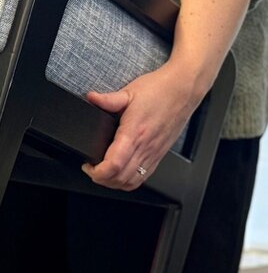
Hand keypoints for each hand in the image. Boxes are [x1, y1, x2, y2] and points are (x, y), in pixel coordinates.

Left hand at [82, 61, 201, 190]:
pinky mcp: (159, 155)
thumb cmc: (160, 90)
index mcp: (134, 133)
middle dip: (101, 179)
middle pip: (120, 178)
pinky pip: (143, 177)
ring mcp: (153, 153)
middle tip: (91, 169)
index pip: (114, 165)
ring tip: (103, 173)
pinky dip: (128, 181)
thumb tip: (91, 98)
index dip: (97, 172)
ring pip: (131, 182)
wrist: (184, 90)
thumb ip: (107, 99)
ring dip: (114, 183)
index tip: (88, 166)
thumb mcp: (129, 92)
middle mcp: (145, 147)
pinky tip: (120, 173)